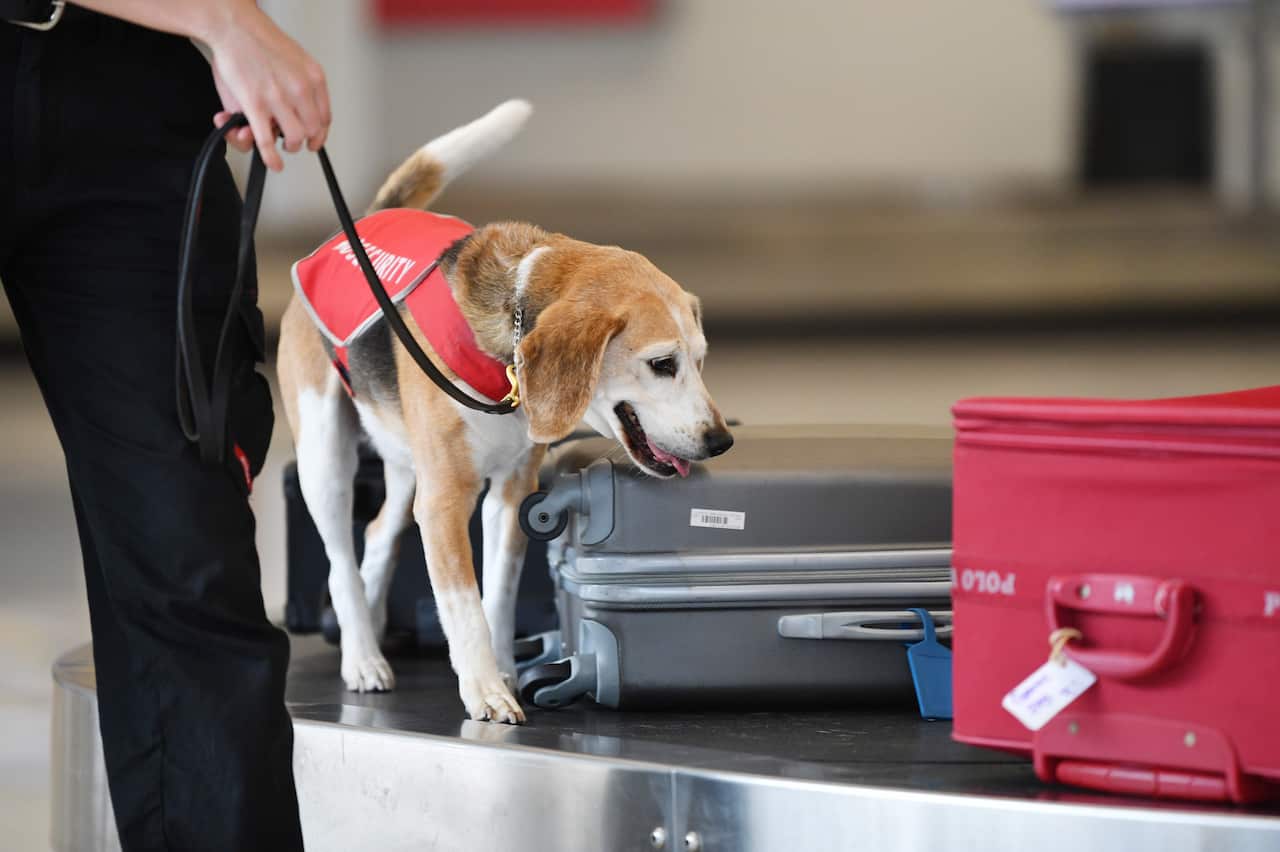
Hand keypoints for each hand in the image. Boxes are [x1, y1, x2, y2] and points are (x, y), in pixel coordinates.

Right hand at [202, 3, 329, 170]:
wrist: (233, 25)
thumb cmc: (258, 41)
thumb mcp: (295, 59)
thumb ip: (301, 85)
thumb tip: (302, 107)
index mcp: (313, 77)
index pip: (325, 117)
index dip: (319, 133)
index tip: (314, 138)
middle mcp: (300, 89)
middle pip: (313, 131)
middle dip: (303, 140)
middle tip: (293, 140)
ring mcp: (279, 99)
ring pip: (294, 139)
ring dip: (288, 146)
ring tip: (282, 143)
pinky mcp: (256, 106)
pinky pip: (267, 142)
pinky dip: (271, 158)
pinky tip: (275, 163)